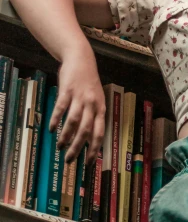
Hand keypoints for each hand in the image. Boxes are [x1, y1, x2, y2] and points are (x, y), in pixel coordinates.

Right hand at [50, 50, 105, 164]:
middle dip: (77, 147)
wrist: (81, 59)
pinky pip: (61, 108)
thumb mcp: (96, 99)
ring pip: (73, 121)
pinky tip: (52, 129)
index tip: (88, 162)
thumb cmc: (88, 82)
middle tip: (69, 160)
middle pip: (86, 131)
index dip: (94, 149)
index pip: (99, 133)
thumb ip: (93, 116)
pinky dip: (56, 120)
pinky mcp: (67, 91)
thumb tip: (87, 138)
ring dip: (66, 136)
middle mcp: (92, 104)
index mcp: (101, 108)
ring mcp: (80, 97)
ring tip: (60, 146)